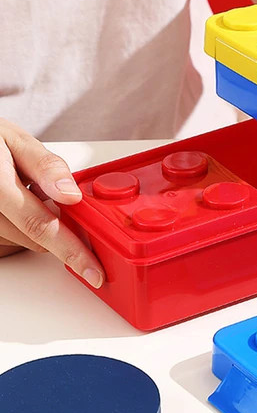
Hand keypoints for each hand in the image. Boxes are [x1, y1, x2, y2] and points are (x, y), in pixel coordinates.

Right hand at [0, 118, 103, 287]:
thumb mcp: (16, 141)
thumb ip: (46, 167)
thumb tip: (72, 195)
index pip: (40, 226)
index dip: (71, 252)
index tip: (93, 272)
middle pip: (35, 238)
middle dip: (56, 225)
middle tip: (52, 195)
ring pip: (23, 240)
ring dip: (34, 223)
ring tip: (25, 191)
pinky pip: (7, 239)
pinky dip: (20, 224)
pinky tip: (15, 202)